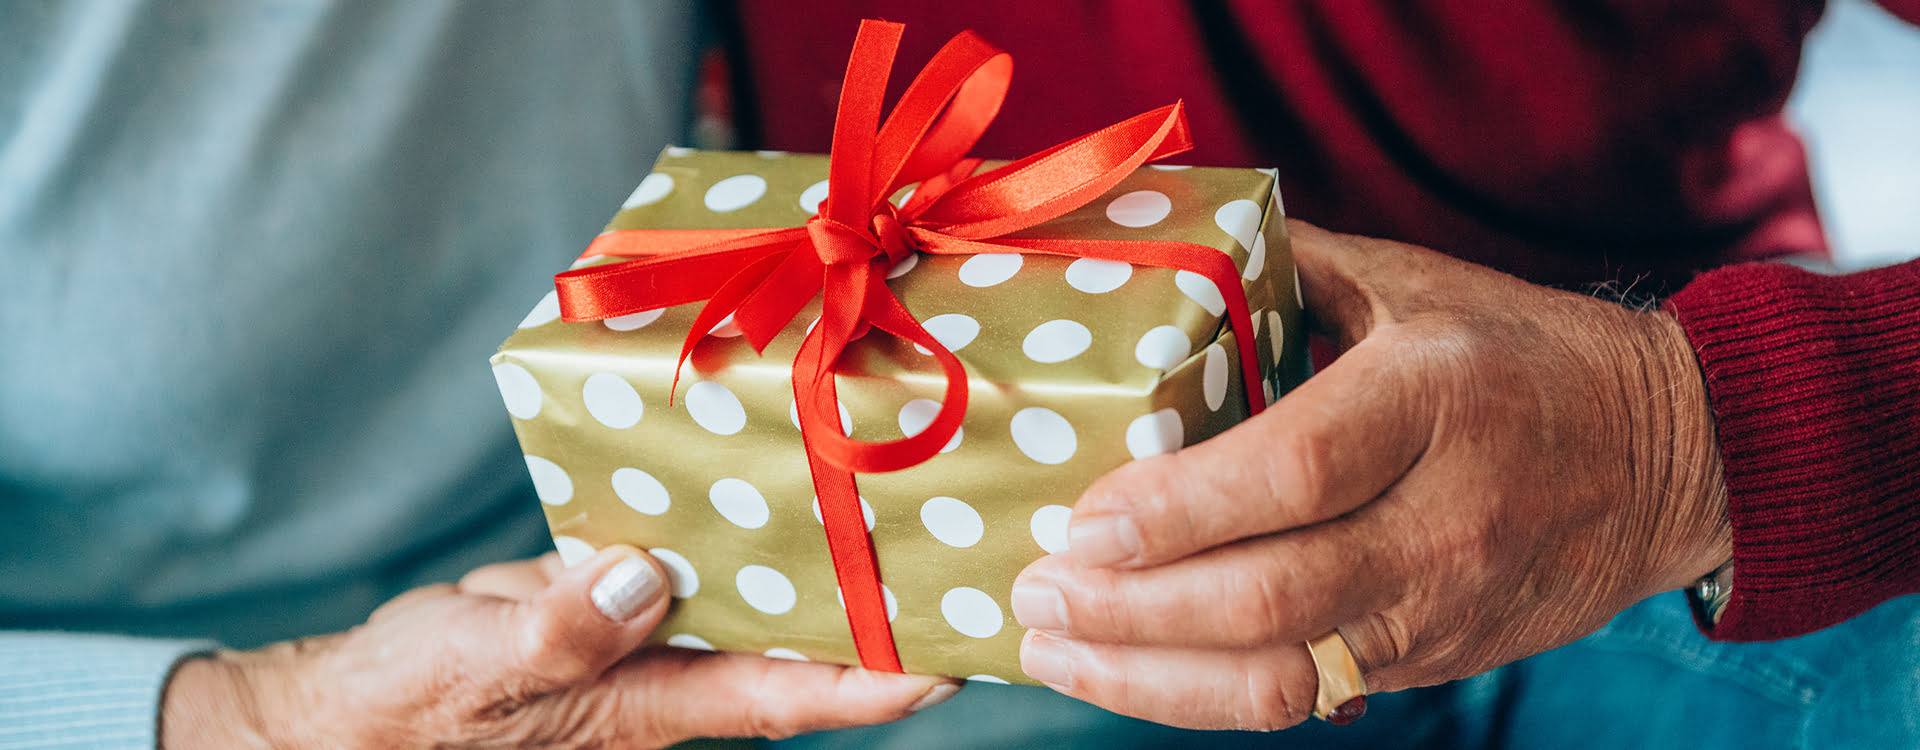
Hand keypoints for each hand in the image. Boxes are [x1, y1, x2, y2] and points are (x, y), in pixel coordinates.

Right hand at [161, 547, 958, 747]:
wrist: (357, 703)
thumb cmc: (414, 702)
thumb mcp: (475, 661)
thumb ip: (557, 629)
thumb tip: (646, 578)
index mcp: (652, 702)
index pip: (788, 694)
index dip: (873, 681)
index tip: (951, 657)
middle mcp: (671, 670)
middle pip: (799, 645)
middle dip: (879, 614)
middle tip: (963, 556)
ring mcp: (650, 634)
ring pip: (759, 597)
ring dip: (827, 562)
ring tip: (904, 499)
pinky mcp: (618, 596)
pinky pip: (699, 560)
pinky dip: (744, 524)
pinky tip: (780, 473)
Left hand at [1009, 220, 1730, 729]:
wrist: (1671, 456)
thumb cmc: (1519, 353)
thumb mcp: (1415, 283)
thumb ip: (1289, 270)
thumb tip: (1161, 254)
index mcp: (1433, 399)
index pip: (1291, 474)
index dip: (1175, 512)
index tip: (1080, 525)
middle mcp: (1443, 516)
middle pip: (1270, 594)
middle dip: (1131, 609)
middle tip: (1035, 592)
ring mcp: (1442, 605)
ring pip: (1280, 676)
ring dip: (1148, 674)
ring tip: (1052, 648)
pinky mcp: (1434, 660)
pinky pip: (1307, 698)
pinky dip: (1205, 696)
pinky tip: (1130, 673)